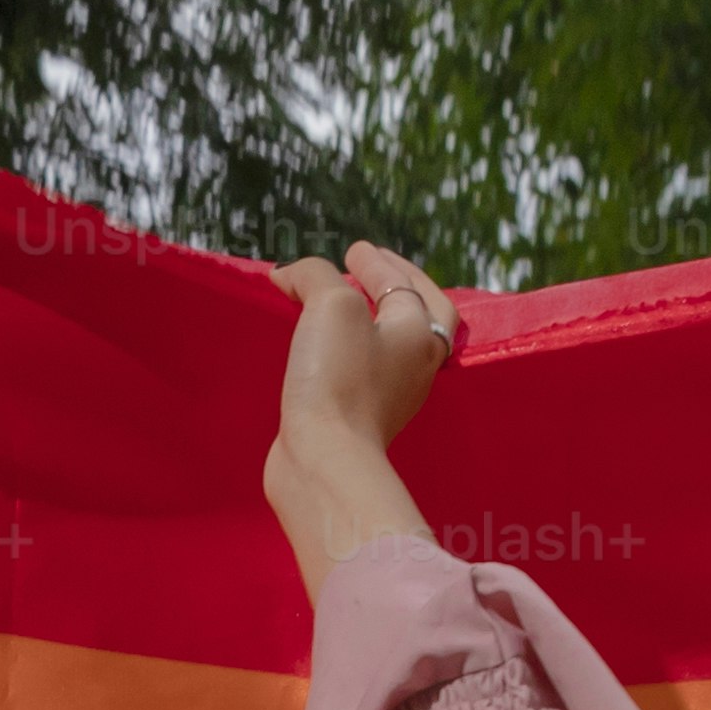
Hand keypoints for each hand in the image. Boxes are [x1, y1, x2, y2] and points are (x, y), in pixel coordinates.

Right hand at [258, 241, 456, 577]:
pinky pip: (362, 369)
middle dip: (393, 285)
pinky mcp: (360, 418)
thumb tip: (291, 274)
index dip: (375, 263)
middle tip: (363, 267)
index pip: (402, 284)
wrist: (325, 458)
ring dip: (369, 317)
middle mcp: (415, 364)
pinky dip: (348, 346)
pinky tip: (322, 344)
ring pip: (390, 344)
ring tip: (340, 301)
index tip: (353, 251)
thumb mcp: (330, 304)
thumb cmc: (337, 377)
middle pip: (417, 314)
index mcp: (420, 332)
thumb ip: (316, 275)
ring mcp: (391, 395)